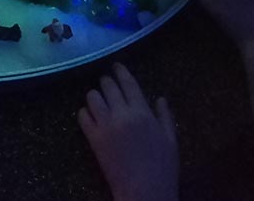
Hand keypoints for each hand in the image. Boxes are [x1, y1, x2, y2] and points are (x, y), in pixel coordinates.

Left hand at [78, 63, 177, 200]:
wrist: (144, 192)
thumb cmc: (163, 167)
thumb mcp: (171, 140)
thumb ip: (165, 116)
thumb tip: (160, 98)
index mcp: (143, 112)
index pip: (128, 83)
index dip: (121, 71)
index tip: (116, 65)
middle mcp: (122, 114)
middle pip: (108, 86)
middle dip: (106, 82)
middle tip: (107, 83)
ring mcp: (105, 126)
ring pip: (92, 97)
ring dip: (95, 96)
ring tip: (98, 100)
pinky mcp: (93, 139)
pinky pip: (82, 116)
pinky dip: (84, 112)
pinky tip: (90, 116)